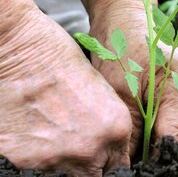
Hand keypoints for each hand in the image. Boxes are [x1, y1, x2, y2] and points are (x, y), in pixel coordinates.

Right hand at [0, 0, 131, 175]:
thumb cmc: (62, 61)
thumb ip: (106, 127)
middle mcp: (91, 149)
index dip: (107, 165)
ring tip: (53, 144)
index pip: (119, 168)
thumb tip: (103, 150)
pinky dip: (36, 163)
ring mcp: (56, 158)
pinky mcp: (22, 161)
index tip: (100, 160)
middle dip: (90, 169)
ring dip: (63, 167)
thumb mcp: (100, 93)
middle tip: (77, 153)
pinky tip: (34, 143)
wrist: (24, 49)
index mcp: (116, 129)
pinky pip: (35, 173)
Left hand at [89, 0, 177, 155]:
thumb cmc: (121, 49)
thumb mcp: (120, 94)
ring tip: (138, 148)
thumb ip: (132, 135)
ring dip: (164, 146)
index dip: (156, 161)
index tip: (135, 169)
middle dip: (161, 156)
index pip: (177, 141)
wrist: (126, 21)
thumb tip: (131, 167)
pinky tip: (147, 133)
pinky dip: (165, 134)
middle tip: (134, 161)